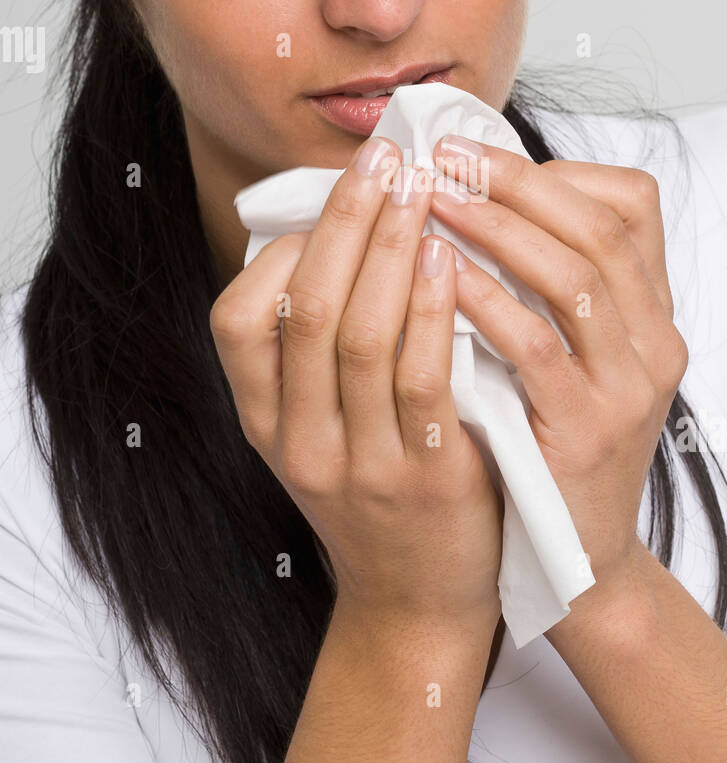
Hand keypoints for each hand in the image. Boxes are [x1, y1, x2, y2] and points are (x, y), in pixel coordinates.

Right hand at [209, 136, 503, 634]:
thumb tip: (341, 234)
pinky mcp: (425, 480)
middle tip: (385, 160)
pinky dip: (431, 312)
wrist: (417, 602)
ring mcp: (360, 464)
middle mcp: (299, 441)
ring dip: (391, 251)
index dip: (287, 244)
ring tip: (421, 190)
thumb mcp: (321, 428)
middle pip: (308, 309)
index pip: (238, 317)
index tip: (339, 188)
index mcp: (264, 421)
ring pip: (361, 337)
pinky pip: (422, 381)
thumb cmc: (376, 496)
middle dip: (346, 222)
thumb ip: (320, 352)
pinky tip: (452, 261)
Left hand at [428, 136, 688, 597]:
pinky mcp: (589, 431)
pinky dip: (489, 301)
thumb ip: (542, 287)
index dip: (550, 171)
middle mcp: (655, 342)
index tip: (474, 152)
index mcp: (654, 314)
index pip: (630, 205)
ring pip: (576, 276)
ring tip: (432, 199)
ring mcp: (629, 388)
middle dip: (514, 182)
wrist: (575, 558)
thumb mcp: (568, 356)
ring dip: (498, 227)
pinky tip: (441, 275)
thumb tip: (476, 198)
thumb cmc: (552, 443)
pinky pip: (539, 347)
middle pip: (598, 227)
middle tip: (442, 157)